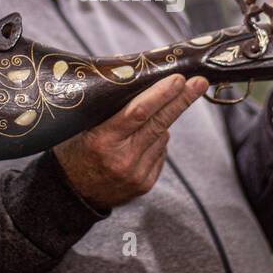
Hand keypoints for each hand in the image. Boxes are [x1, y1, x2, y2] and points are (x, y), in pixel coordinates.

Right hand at [53, 73, 208, 210]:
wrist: (73, 193)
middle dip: (181, 100)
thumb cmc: (77, 150)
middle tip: (199, 82)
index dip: (161, 94)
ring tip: (143, 121)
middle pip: (159, 123)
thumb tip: (143, 80)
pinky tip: (141, 141)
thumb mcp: (84, 127)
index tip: (178, 78)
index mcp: (102, 140)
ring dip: (161, 122)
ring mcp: (135, 174)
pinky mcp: (145, 184)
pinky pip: (161, 152)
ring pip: (162, 136)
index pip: (138, 113)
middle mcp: (121, 159)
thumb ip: (111, 109)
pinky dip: (156, 141)